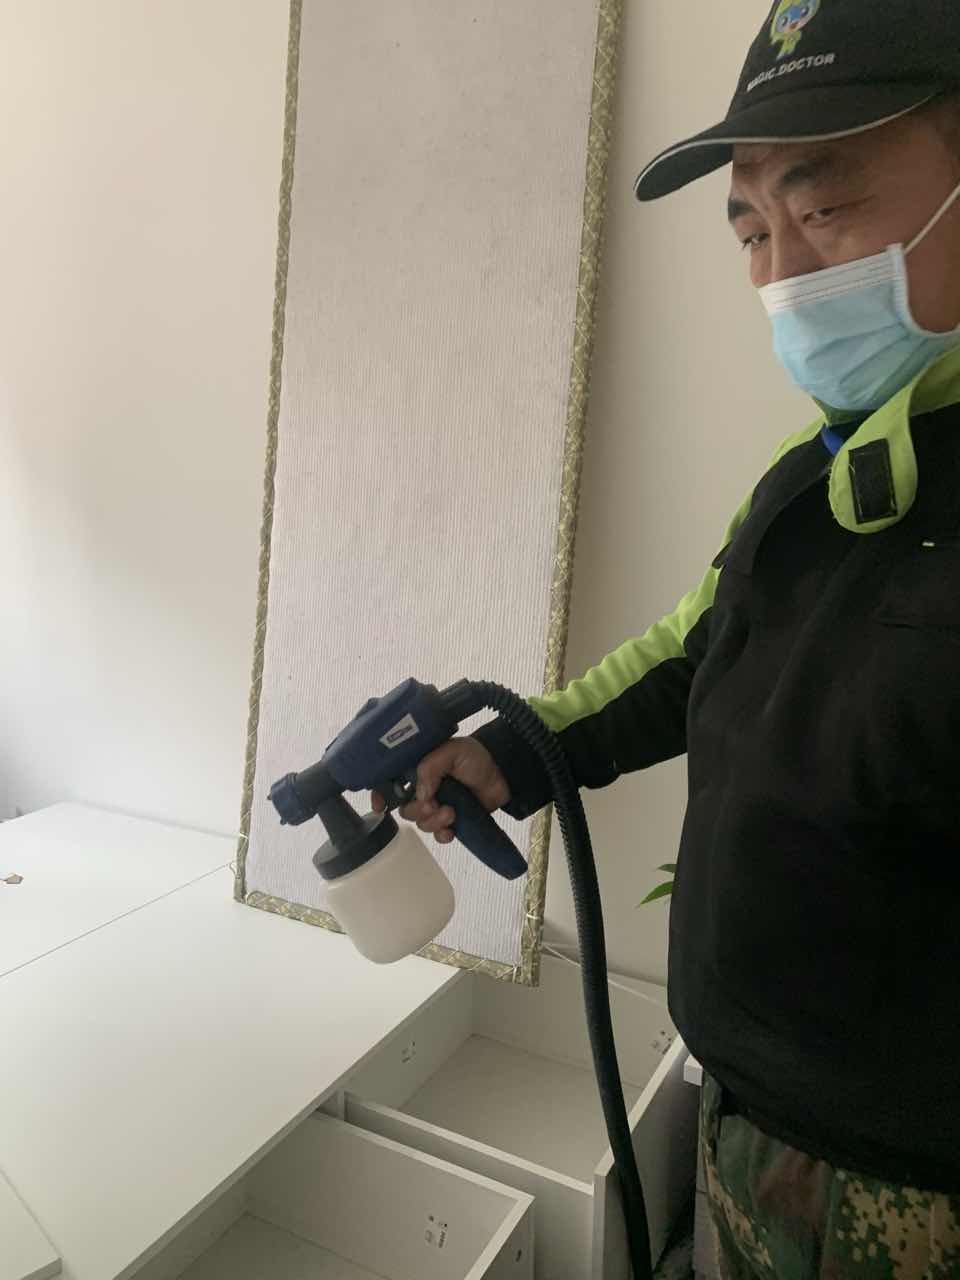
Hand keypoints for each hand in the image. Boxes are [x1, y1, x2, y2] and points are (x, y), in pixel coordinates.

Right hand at [371, 736, 510, 844]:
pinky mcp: (454, 820)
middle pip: (406, 809)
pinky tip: (451, 830)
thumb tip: (420, 795)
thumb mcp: (452, 751)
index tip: (380, 806)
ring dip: (433, 822)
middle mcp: (425, 788)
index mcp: (419, 769)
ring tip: (451, 813)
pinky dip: (443, 835)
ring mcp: (439, 805)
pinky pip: (439, 835)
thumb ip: (431, 768)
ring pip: (422, 823)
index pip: (391, 782)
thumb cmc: (476, 756)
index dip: (381, 795)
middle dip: (418, 811)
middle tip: (434, 805)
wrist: (504, 772)